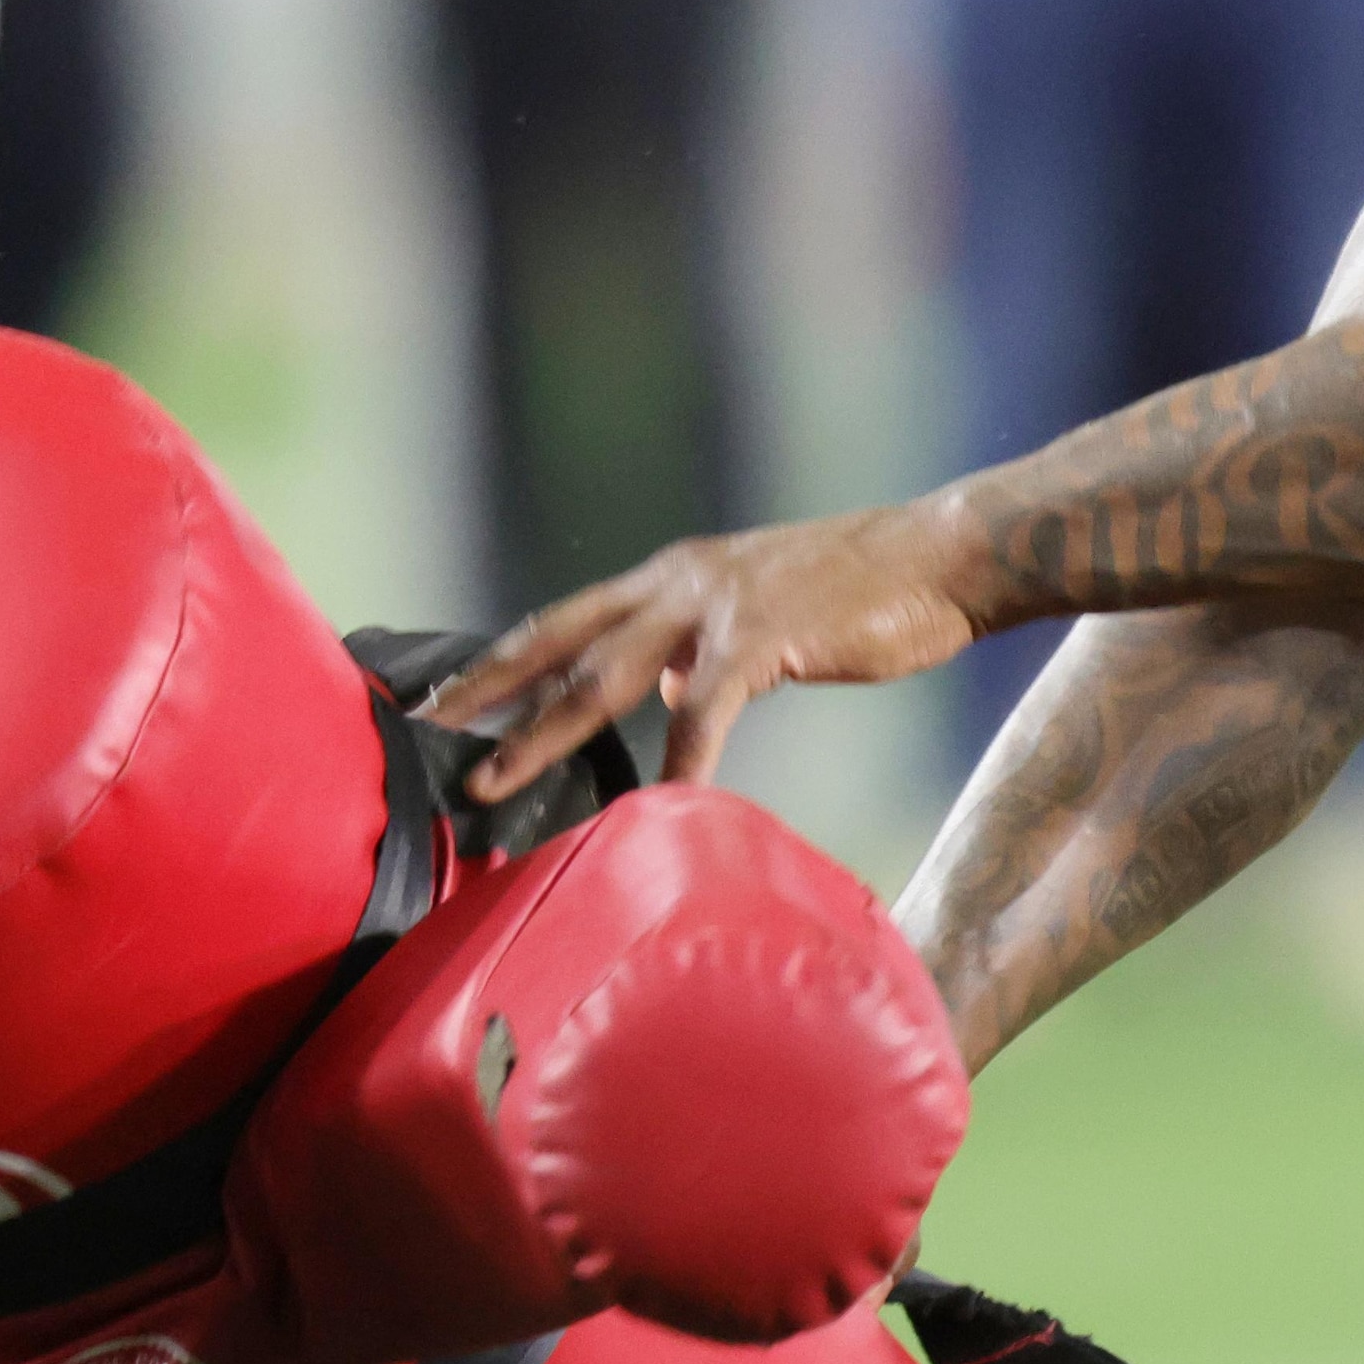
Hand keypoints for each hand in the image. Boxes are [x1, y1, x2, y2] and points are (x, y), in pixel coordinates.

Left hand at [421, 502, 991, 794]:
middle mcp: (675, 582)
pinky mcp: (764, 637)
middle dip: (483, 694)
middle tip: (420, 737)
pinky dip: (679, 761)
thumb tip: (675, 694)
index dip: (494, 664)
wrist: (942, 559)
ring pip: (604, 677)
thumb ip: (705, 653)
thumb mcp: (761, 618)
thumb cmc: (863, 595)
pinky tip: (661, 804)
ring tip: (493, 783)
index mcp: (669, 578)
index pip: (559, 623)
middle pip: (555, 643)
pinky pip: (705, 711)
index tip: (437, 704)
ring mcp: (714, 606)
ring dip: (542, 735)